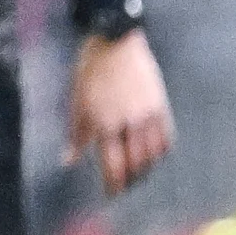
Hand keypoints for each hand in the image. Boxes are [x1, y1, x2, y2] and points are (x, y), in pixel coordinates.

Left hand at [65, 28, 174, 193]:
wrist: (116, 40)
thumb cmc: (91, 71)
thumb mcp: (77, 102)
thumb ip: (76, 135)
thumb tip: (68, 161)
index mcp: (104, 124)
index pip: (113, 166)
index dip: (114, 184)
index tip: (112, 193)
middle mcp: (128, 124)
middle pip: (136, 164)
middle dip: (131, 180)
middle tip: (126, 186)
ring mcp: (147, 115)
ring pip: (153, 154)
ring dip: (147, 168)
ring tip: (140, 173)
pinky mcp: (161, 105)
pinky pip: (166, 136)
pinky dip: (162, 150)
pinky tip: (156, 154)